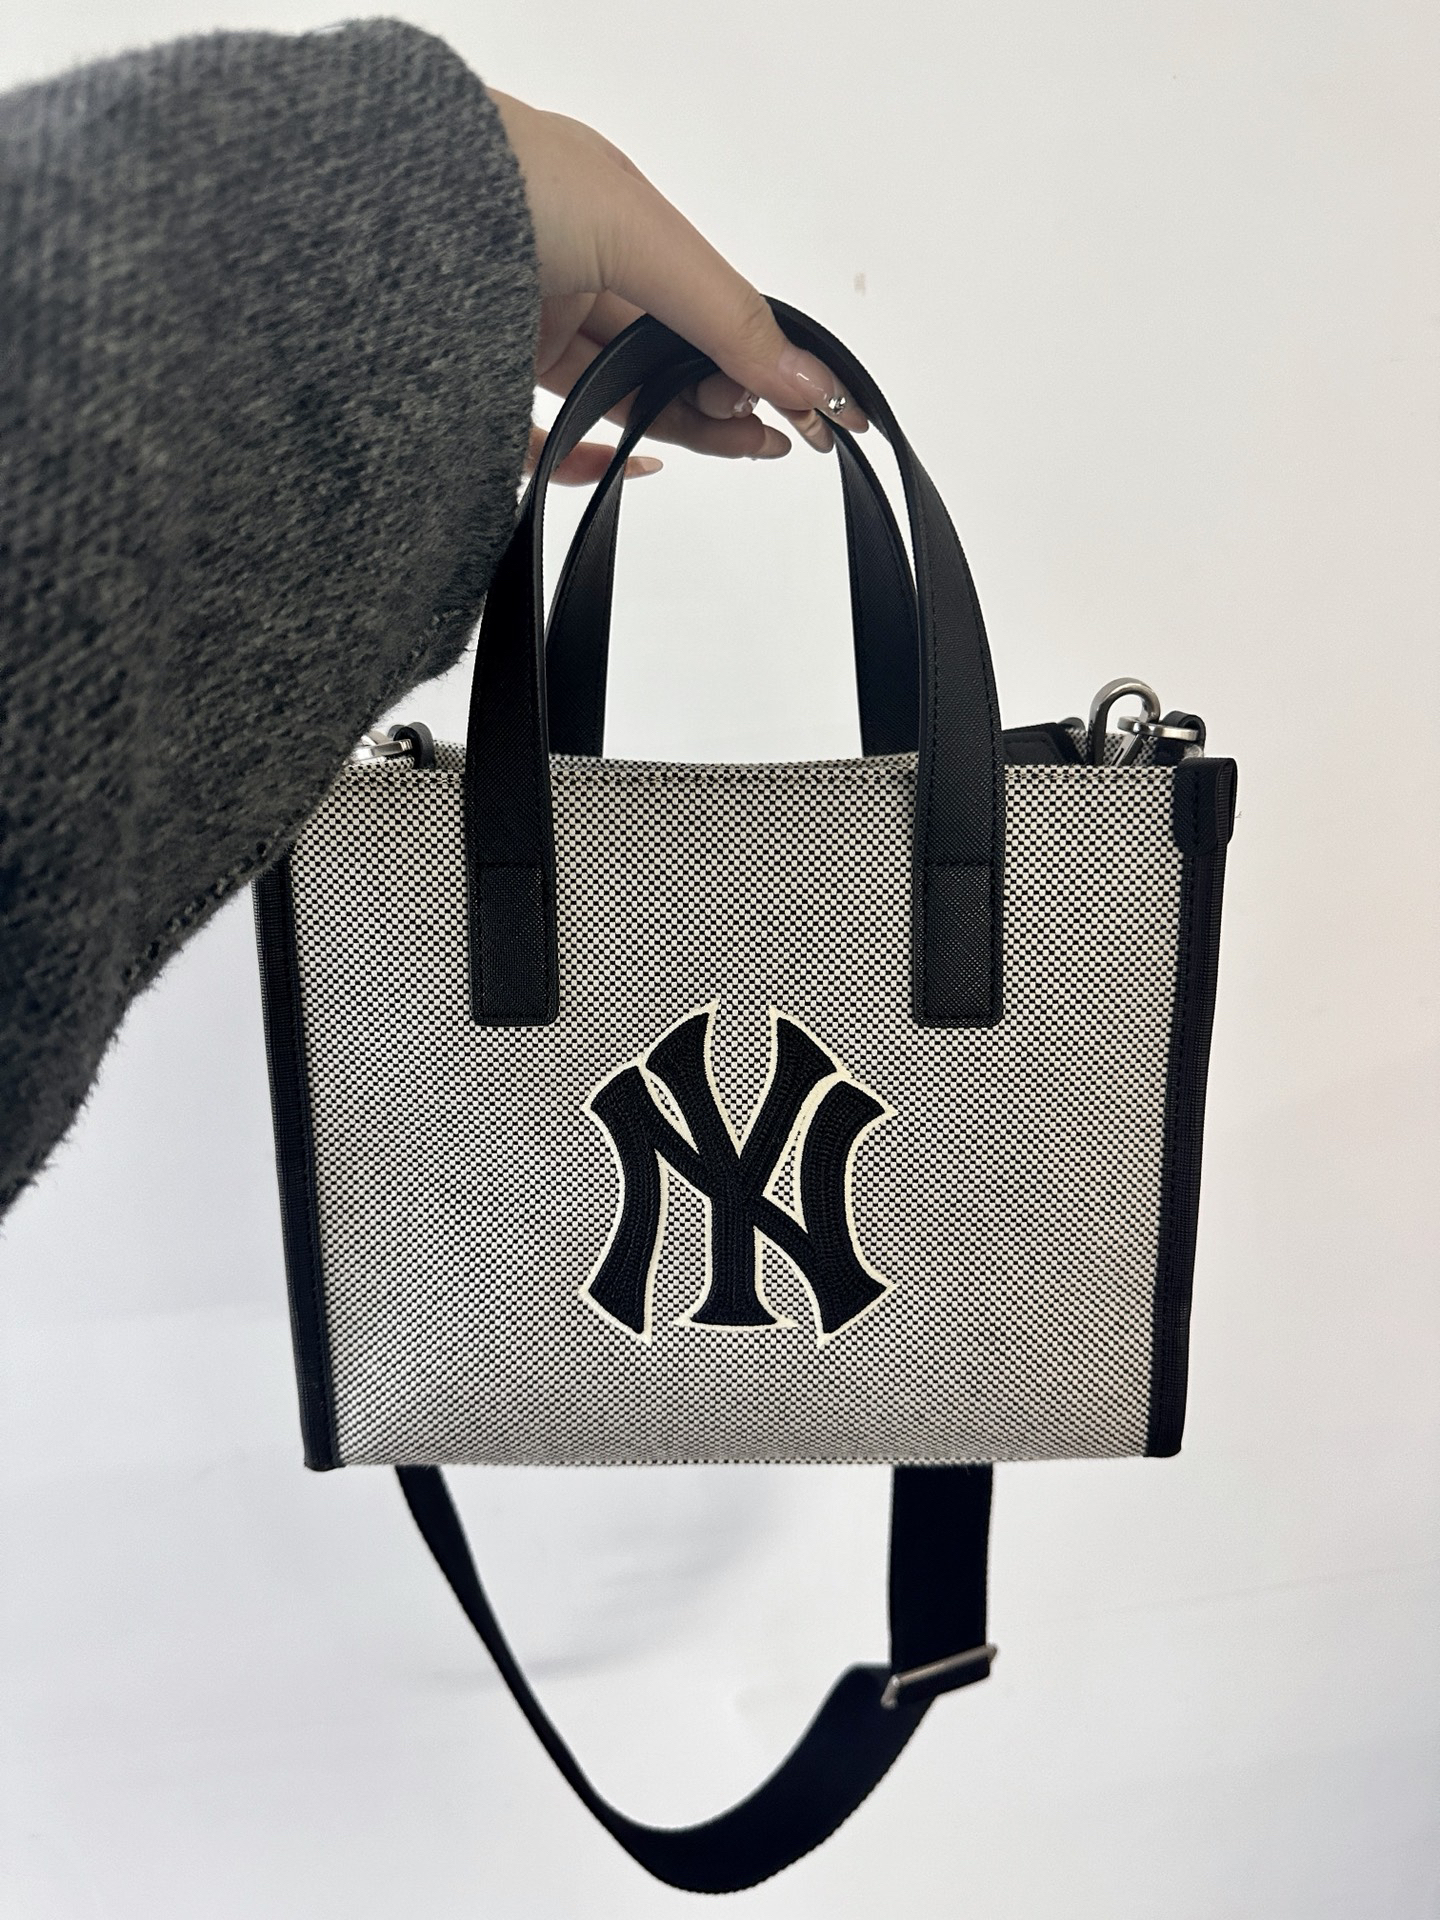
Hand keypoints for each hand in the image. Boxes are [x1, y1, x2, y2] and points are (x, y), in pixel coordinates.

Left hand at [489, 90, 868, 484]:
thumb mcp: (638, 233)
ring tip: (727, 451)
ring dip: (670, 430)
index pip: (697, 302)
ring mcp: (516, 324)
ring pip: (610, 397)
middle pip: (661, 356)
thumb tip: (805, 377)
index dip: (748, 356)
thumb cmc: (492, 177)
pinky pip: (533, 438)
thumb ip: (724, 312)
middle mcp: (563, 266)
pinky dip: (579, 460)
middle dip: (719, 400)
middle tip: (766, 441)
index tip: (797, 409)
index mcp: (605, 214)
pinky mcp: (468, 381)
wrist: (361, 207)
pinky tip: (623, 467)